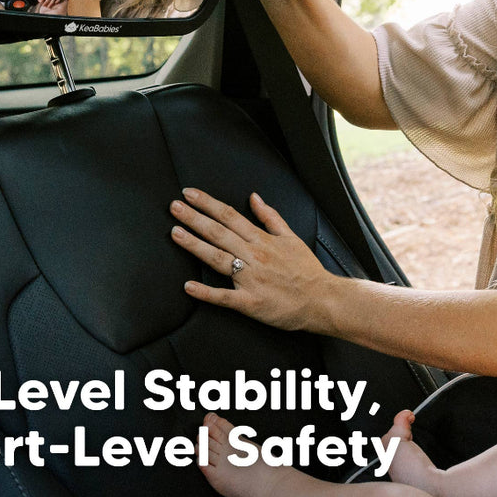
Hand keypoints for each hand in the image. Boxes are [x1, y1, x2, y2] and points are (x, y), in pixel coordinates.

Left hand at [169, 188, 333, 329]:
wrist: (322, 299)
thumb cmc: (306, 270)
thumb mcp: (291, 236)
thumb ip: (270, 216)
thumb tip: (254, 197)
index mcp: (262, 239)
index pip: (229, 215)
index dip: (207, 203)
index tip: (190, 193)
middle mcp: (254, 255)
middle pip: (218, 232)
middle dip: (194, 218)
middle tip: (174, 206)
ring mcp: (251, 279)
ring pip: (217, 258)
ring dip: (194, 245)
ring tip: (175, 233)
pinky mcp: (250, 302)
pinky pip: (225, 297)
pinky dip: (206, 292)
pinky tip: (188, 286)